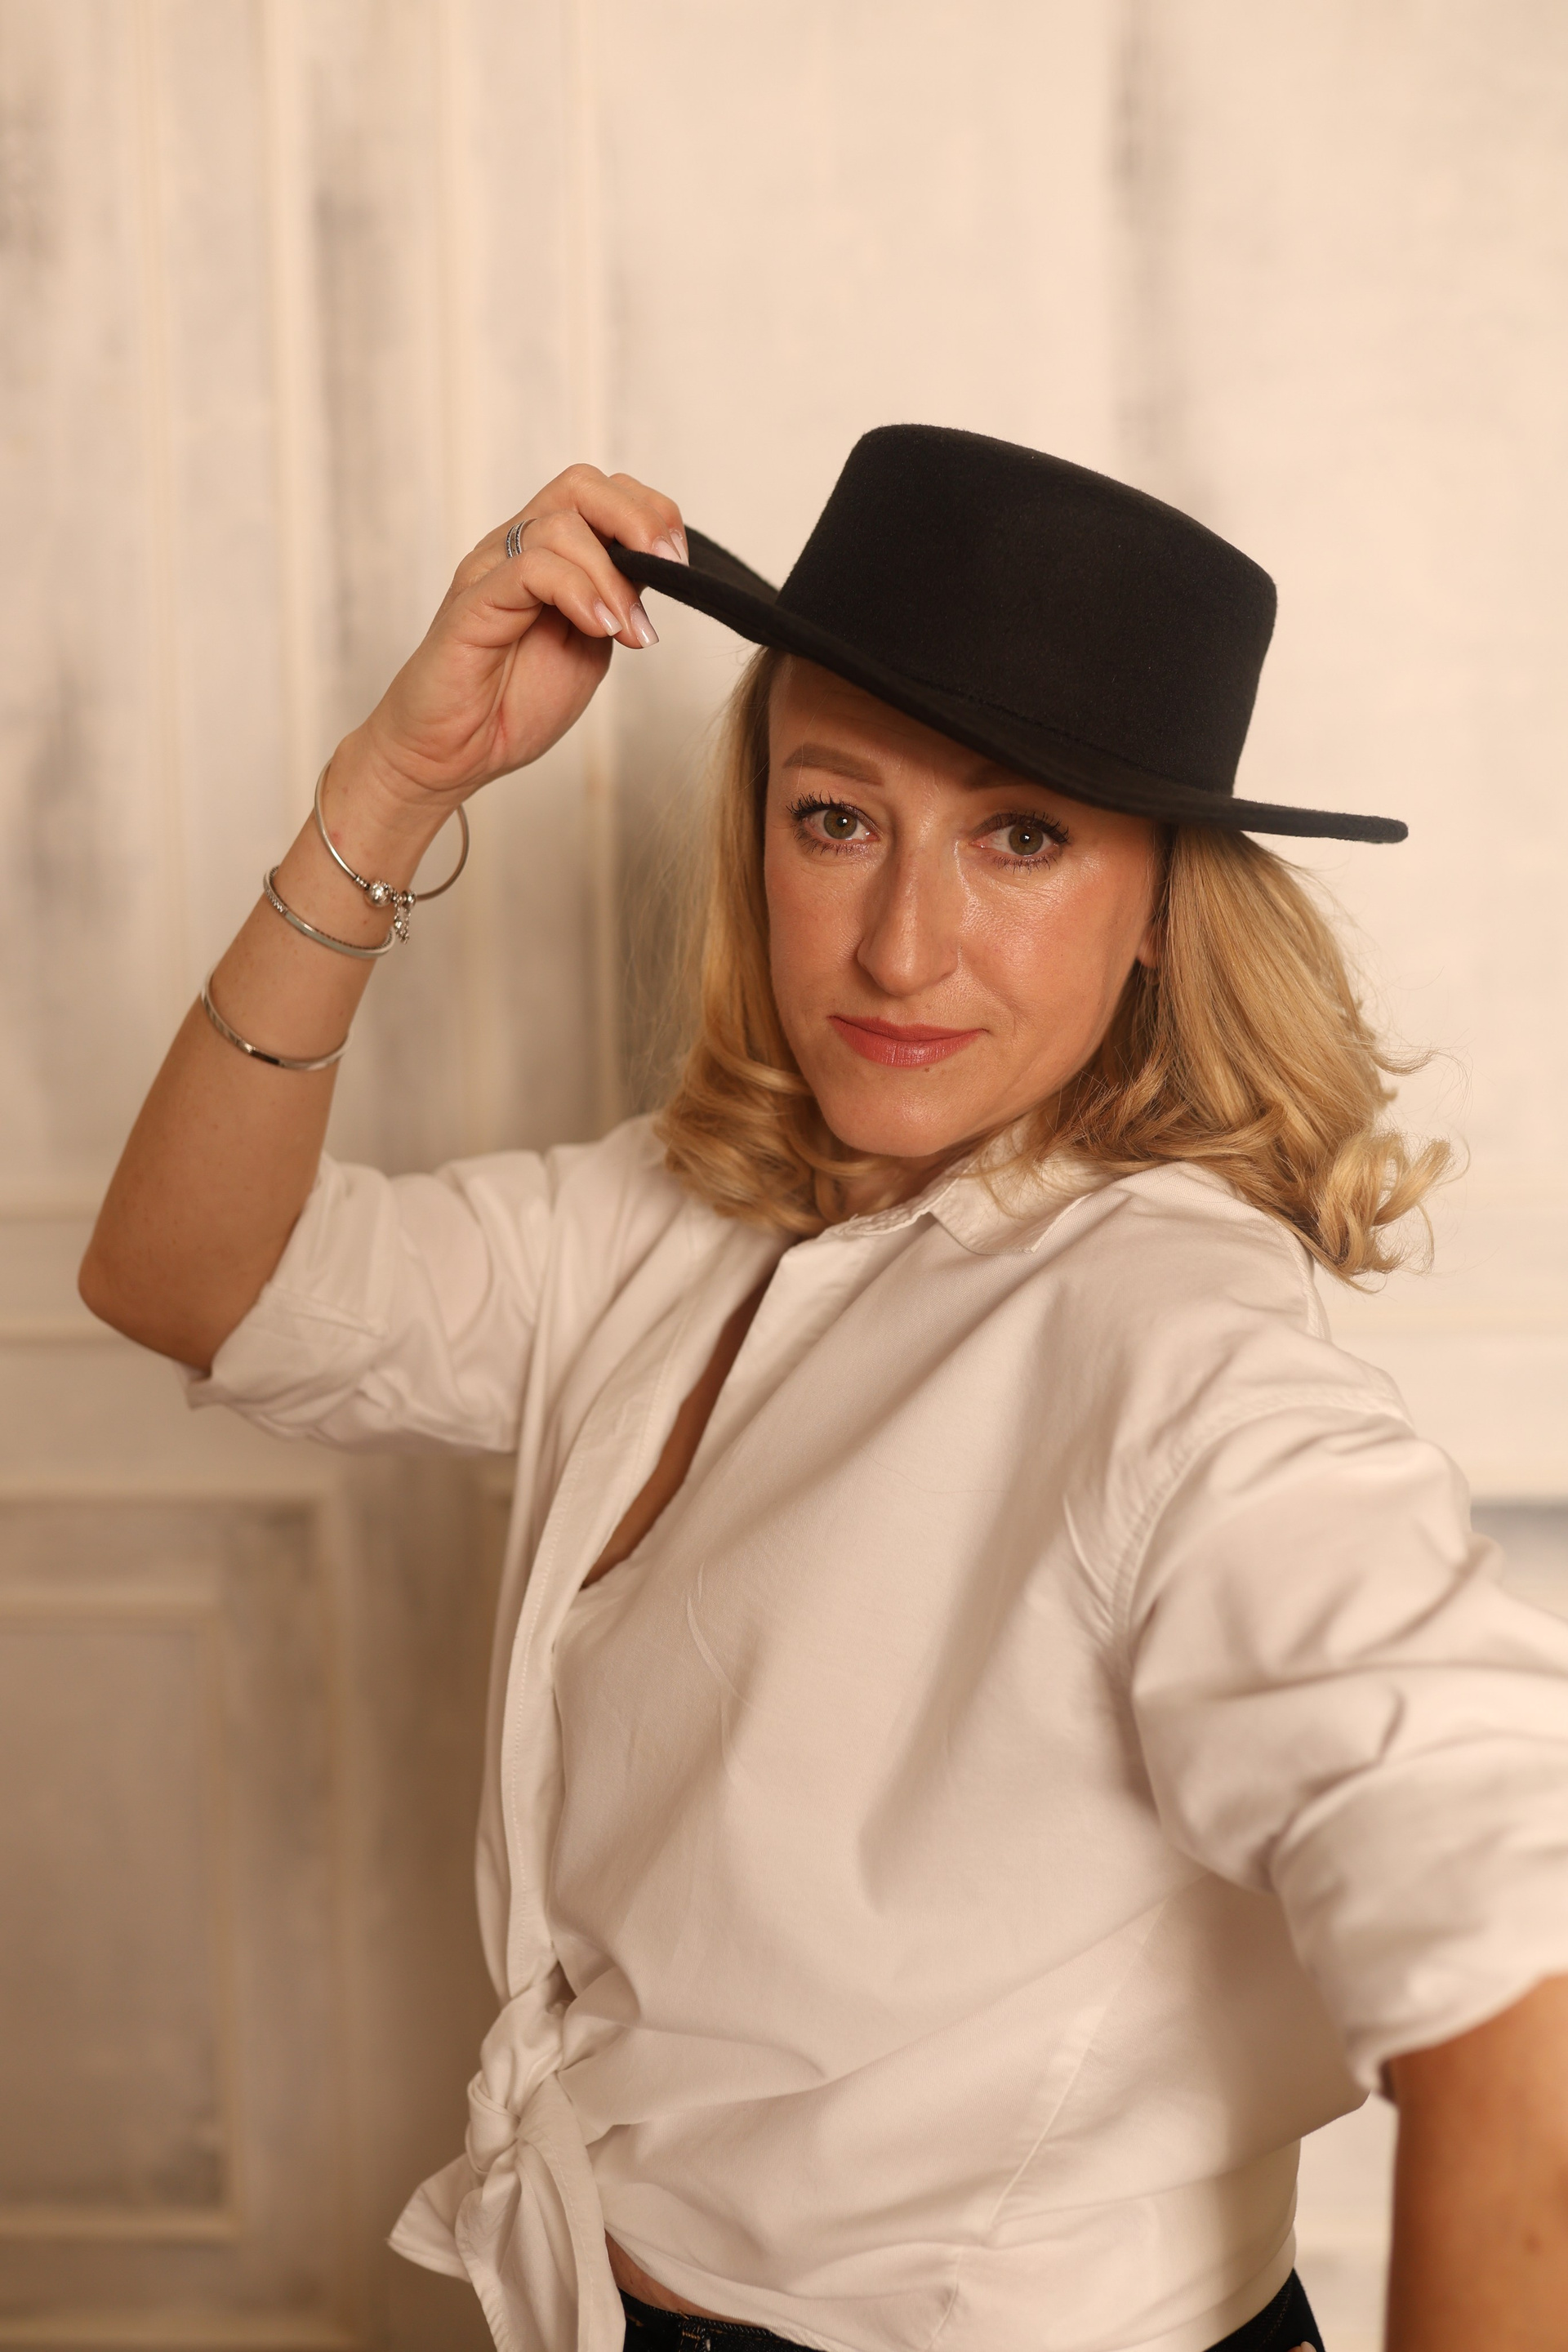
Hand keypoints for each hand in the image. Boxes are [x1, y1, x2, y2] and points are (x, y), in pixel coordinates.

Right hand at [350, 463, 685, 811]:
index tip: (681, 566)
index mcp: (548, 555)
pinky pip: (529, 568)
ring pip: (560, 525)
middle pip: (582, 485)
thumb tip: (661, 565)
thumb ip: (618, 600)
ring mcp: (491, 571)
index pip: (601, 493)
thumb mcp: (590, 646)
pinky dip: (577, 591)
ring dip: (612, 577)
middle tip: (671, 570)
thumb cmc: (513, 705)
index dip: (651, 513)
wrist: (452, 756)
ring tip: (629, 631)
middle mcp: (516, 550)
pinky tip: (600, 628)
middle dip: (639, 519)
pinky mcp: (472, 603)